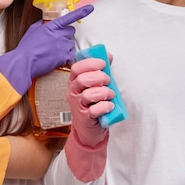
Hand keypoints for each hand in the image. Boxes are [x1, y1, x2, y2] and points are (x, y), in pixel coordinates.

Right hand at [0, 5, 93, 94]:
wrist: (24, 62)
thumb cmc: (26, 47)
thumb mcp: (33, 30)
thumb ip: (42, 24)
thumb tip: (47, 23)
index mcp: (51, 26)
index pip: (69, 17)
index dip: (82, 11)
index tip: (91, 8)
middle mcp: (59, 34)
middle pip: (71, 31)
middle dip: (66, 35)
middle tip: (56, 41)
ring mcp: (62, 46)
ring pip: (71, 44)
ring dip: (65, 46)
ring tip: (53, 51)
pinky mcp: (64, 57)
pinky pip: (70, 55)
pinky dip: (65, 57)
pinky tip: (56, 58)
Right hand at [64, 56, 114, 180]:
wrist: (90, 129)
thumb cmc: (93, 103)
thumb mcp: (96, 85)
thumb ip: (101, 70)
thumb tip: (108, 55)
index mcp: (75, 82)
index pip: (76, 68)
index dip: (90, 64)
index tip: (103, 64)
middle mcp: (73, 92)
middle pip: (82, 80)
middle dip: (99, 78)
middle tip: (108, 81)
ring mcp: (77, 106)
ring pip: (88, 95)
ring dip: (103, 93)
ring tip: (110, 95)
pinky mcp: (84, 118)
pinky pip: (93, 110)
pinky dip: (104, 106)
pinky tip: (109, 106)